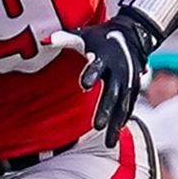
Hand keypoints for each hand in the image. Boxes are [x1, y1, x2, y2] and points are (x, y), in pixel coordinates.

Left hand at [46, 11, 156, 147]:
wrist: (133, 35)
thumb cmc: (101, 37)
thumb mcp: (84, 35)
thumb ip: (64, 38)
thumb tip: (44, 41)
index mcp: (104, 57)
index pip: (96, 66)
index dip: (91, 74)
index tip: (84, 85)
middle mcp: (118, 71)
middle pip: (112, 93)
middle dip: (105, 110)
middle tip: (98, 127)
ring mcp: (128, 81)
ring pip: (123, 106)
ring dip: (116, 124)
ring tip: (109, 143)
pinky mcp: (133, 88)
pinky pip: (129, 106)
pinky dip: (123, 120)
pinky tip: (117, 134)